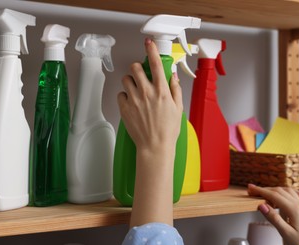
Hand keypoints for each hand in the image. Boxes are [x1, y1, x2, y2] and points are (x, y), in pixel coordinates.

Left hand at [117, 38, 182, 154]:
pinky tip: (131, 103)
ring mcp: (134, 100)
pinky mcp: (124, 109)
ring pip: (126, 79)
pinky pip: (120, 94)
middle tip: (140, 75)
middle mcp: (147, 93)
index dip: (151, 50)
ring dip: (130, 81)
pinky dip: (124, 96)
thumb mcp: (178, 108)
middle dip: (137, 68)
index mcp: (162, 91)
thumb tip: (172, 76)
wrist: (155, 147)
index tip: (149, 43)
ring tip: (135, 90)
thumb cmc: (168, 131)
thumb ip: (175, 90)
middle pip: (135, 68)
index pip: (155, 64)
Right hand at [247, 184, 298, 244]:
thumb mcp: (285, 233)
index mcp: (294, 209)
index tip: (251, 188)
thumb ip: (273, 218)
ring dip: (275, 189)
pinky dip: (287, 191)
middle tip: (253, 190)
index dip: (261, 191)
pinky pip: (297, 194)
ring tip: (265, 194)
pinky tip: (284, 194)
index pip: (273, 195)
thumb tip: (262, 205)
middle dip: (265, 189)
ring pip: (287, 190)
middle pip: (279, 191)